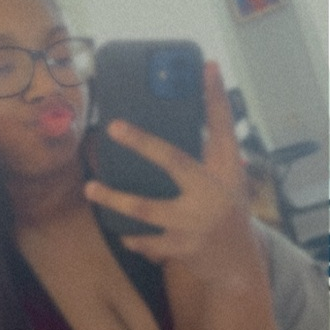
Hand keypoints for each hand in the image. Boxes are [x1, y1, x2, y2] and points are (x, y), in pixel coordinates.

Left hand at [85, 63, 254, 282]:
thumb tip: (194, 108)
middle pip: (174, 161)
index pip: (223, 126)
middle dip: (143, 143)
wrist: (239, 264)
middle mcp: (213, 192)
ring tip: (90, 189)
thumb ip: (211, 151)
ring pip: (145, 208)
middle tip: (114, 126)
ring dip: (115, 199)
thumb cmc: (228, 211)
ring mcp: (196, 222)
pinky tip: (125, 233)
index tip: (206, 65)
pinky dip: (133, 236)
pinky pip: (145, 238)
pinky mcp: (182, 248)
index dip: (216, 96)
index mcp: (227, 169)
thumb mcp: (228, 178)